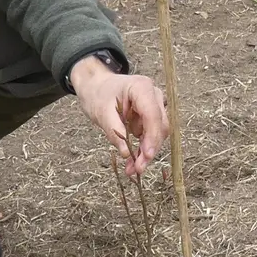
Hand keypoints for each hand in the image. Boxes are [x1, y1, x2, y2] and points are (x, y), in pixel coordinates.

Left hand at [69, 56, 169, 178]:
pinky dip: (143, 148)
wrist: (97, 87)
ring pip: (158, 133)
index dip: (152, 137)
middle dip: (150, 148)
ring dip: (147, 151)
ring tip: (132, 168)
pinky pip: (152, 134)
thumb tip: (126, 154)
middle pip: (160, 125)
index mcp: (141, 87)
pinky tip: (133, 161)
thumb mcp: (102, 113)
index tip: (147, 156)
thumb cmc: (98, 95)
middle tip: (138, 168)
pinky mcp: (152, 116)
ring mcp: (155, 105)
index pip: (153, 114)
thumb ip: (114, 132)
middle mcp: (153, 95)